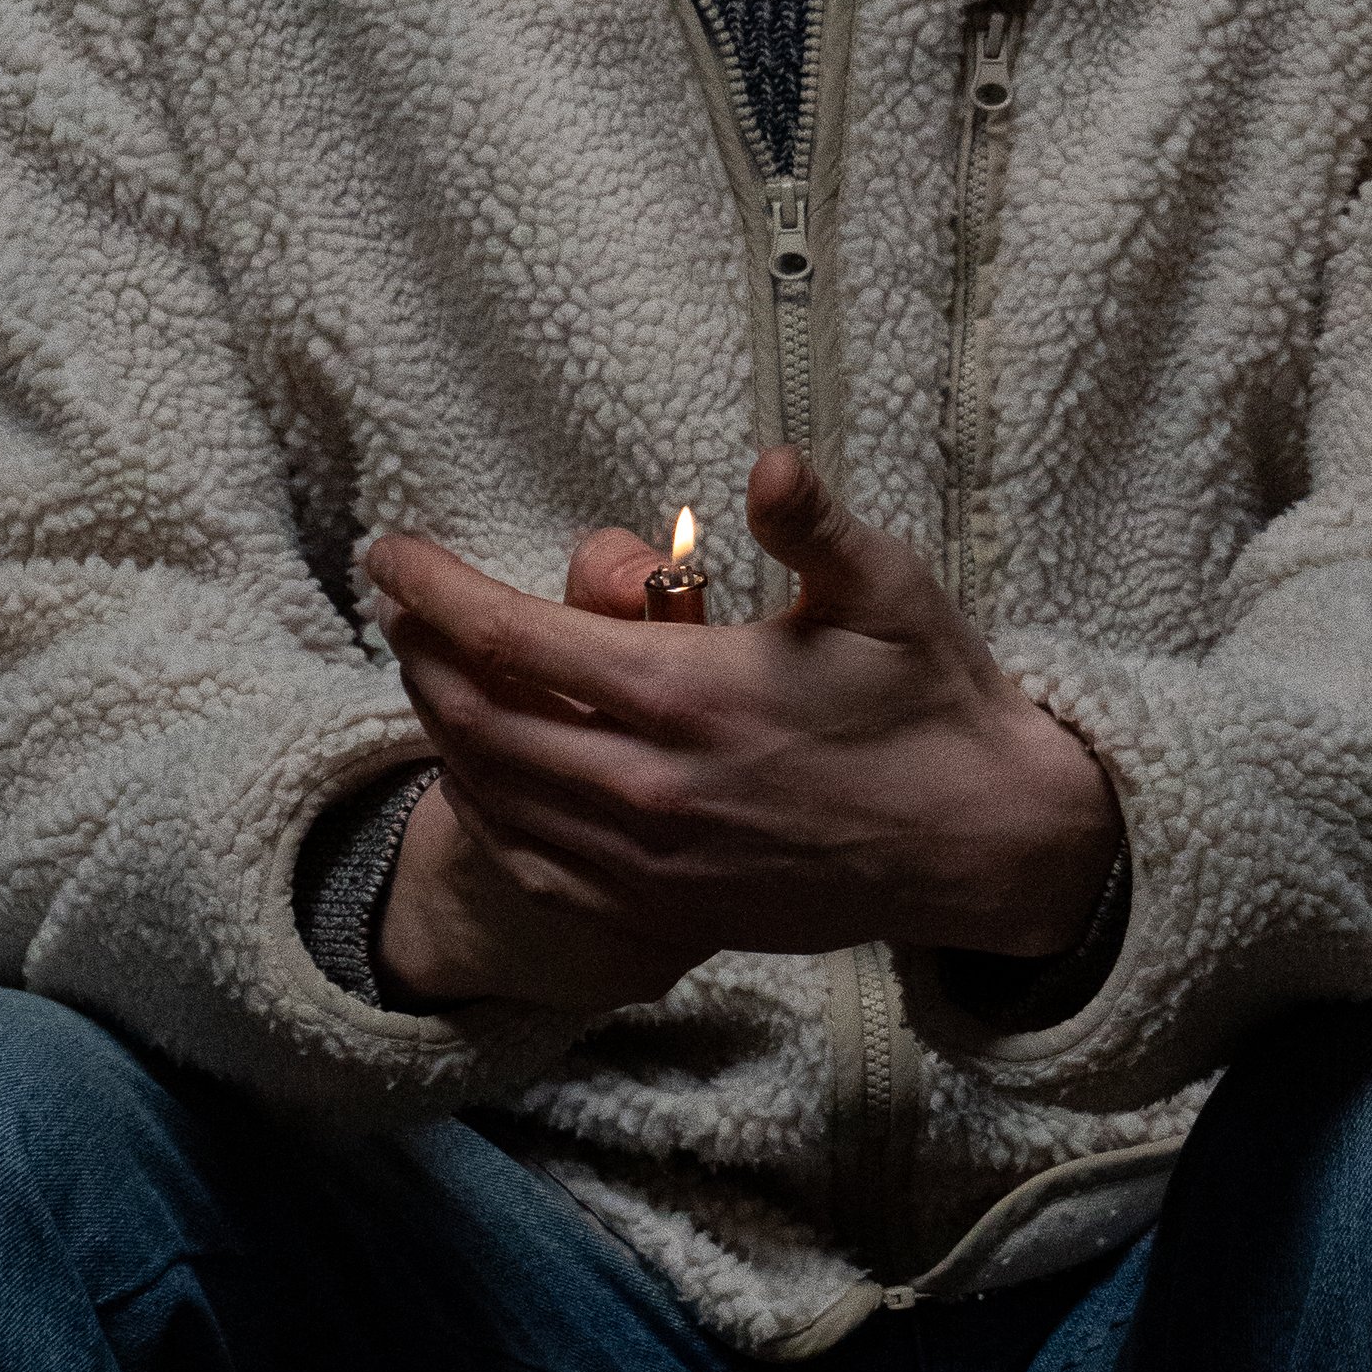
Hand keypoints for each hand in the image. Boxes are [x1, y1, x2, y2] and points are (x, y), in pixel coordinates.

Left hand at [366, 447, 1119, 1013]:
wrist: (982, 843)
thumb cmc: (933, 701)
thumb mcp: (888, 589)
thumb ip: (813, 526)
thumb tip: (768, 465)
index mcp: (690, 692)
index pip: (510, 638)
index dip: (432, 589)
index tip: (388, 553)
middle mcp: (651, 784)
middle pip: (479, 718)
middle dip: (418, 654)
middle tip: (398, 606)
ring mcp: (651, 859)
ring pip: (496, 793)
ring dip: (441, 727)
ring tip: (426, 672)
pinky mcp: (664, 907)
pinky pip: (535, 861)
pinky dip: (486, 810)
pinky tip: (481, 773)